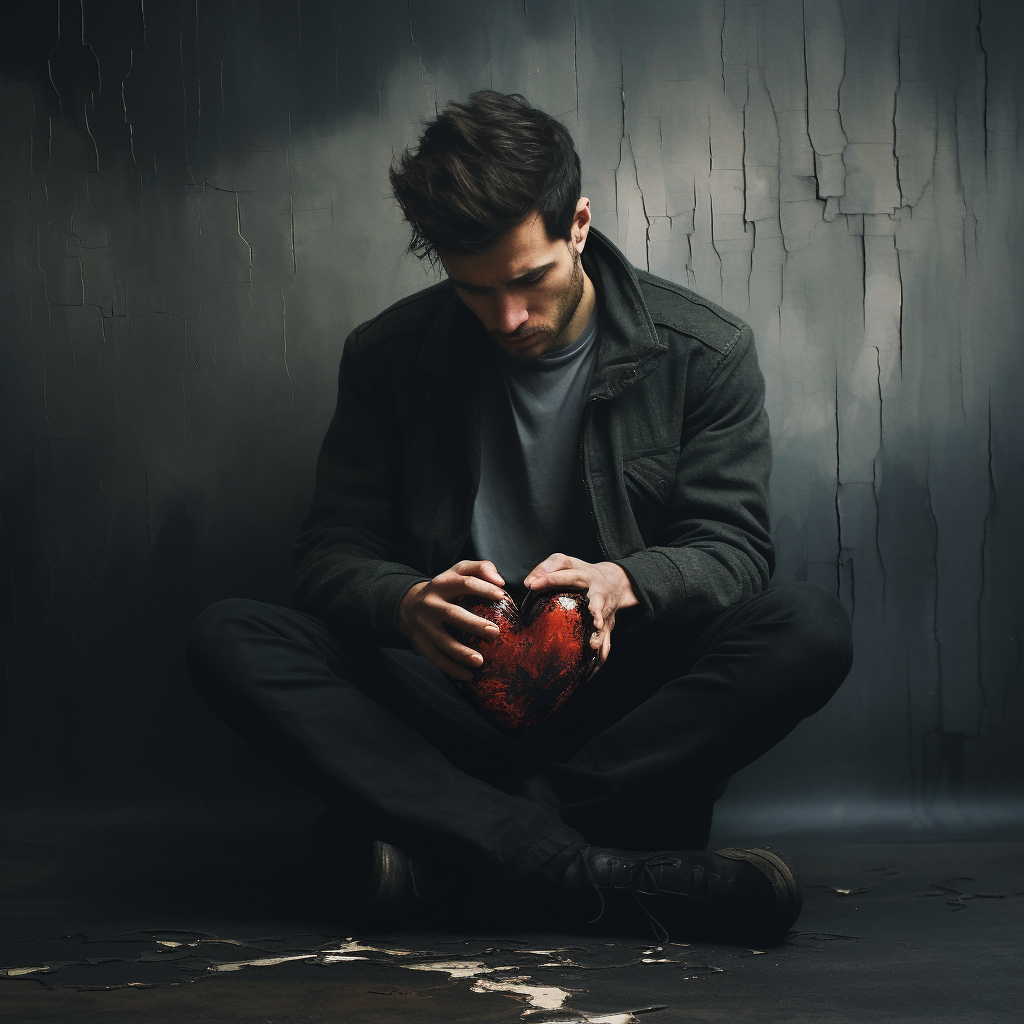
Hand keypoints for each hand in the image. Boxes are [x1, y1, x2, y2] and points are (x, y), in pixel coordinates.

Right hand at [397, 560, 506, 681]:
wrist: (407, 603)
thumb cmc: (444, 587)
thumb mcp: (458, 570)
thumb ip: (481, 568)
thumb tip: (500, 582)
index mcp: (442, 583)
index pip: (464, 583)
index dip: (484, 588)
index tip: (502, 597)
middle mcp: (431, 603)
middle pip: (453, 614)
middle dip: (474, 624)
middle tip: (495, 633)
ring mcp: (423, 625)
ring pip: (442, 641)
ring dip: (461, 652)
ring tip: (480, 661)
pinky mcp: (420, 642)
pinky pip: (435, 658)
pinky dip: (451, 668)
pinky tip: (468, 675)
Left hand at [523, 553, 638, 675]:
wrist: (615, 581)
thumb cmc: (582, 573)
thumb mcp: (567, 562)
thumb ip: (547, 567)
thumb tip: (528, 582)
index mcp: (586, 576)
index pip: (568, 575)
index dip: (550, 579)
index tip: (531, 585)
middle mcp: (599, 594)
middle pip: (599, 601)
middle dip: (597, 609)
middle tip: (593, 617)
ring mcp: (605, 613)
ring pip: (606, 626)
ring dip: (600, 635)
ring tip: (593, 646)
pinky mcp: (608, 627)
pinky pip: (606, 645)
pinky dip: (599, 659)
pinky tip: (589, 673)